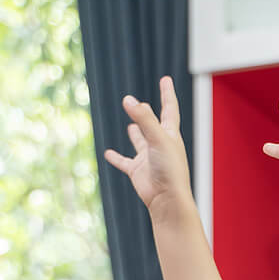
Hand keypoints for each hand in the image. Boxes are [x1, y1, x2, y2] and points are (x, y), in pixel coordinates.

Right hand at [103, 75, 192, 219]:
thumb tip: (128, 99)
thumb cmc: (169, 169)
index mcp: (170, 135)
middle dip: (148, 114)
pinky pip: (124, 162)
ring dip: (136, 134)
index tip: (166, 79)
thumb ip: (144, 118)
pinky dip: (116, 158)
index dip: (167, 93)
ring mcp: (148, 158)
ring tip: (131, 125)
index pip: (169, 109)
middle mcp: (160, 145)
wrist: (167, 200)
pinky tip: (108, 153)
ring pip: (140, 142)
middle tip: (142, 104)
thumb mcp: (157, 139)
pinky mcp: (137, 171)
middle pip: (153, 124)